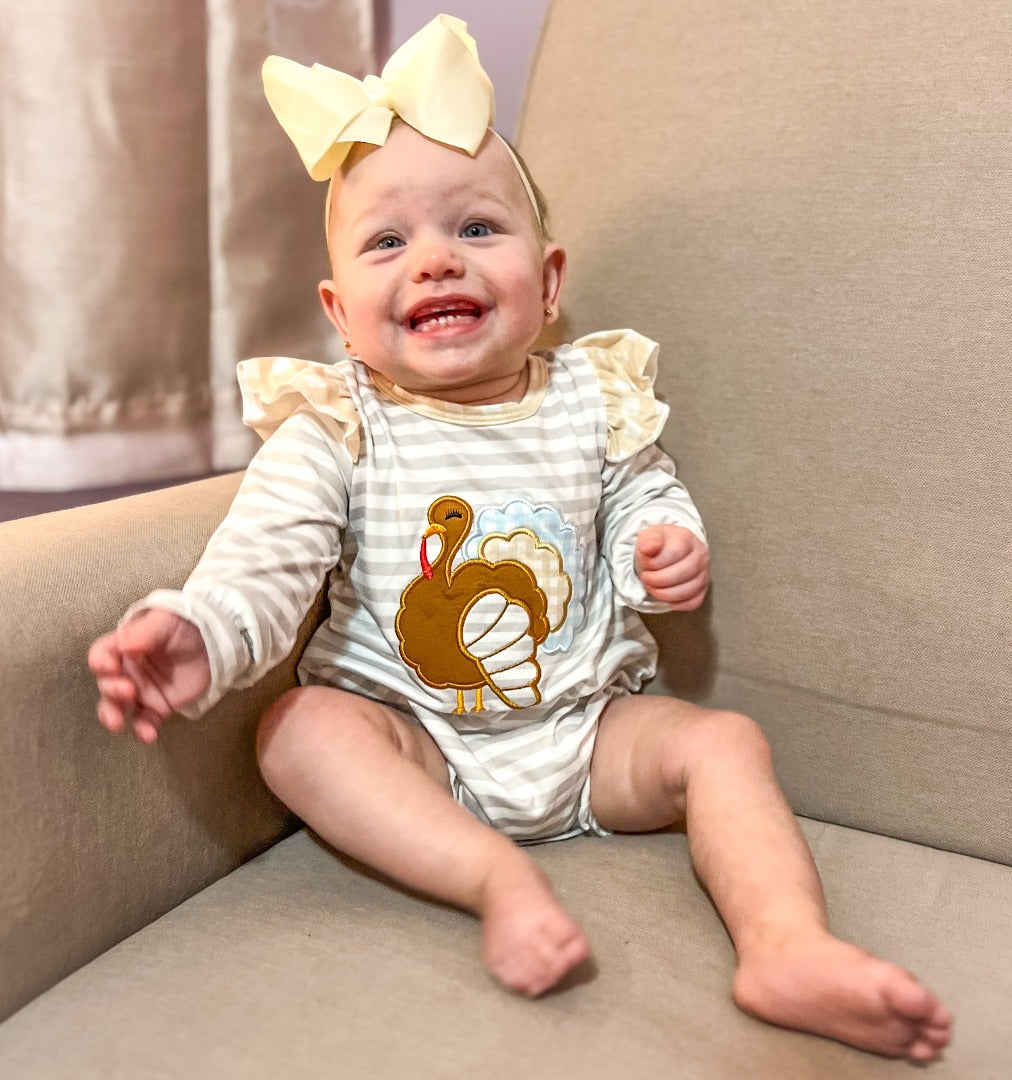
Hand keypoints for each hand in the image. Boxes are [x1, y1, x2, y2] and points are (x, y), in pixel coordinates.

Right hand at [88, 610, 210, 742]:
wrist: (218, 640)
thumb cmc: (187, 625)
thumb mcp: (166, 621)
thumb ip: (143, 633)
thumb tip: (122, 644)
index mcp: (126, 647)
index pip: (102, 654)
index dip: (100, 661)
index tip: (108, 667)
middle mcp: (128, 671)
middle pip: (107, 683)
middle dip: (111, 689)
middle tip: (128, 690)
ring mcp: (142, 691)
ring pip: (118, 707)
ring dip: (113, 715)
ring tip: (116, 723)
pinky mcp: (159, 707)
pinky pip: (145, 722)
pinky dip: (143, 730)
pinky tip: (148, 735)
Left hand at [634, 525, 709, 609]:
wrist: (667, 551)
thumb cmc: (659, 545)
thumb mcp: (649, 537)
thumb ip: (648, 541)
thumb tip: (648, 547)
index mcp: (686, 539)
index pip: (675, 552)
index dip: (656, 563)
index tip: (645, 566)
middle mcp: (700, 555)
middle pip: (684, 572)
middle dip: (659, 580)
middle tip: (646, 579)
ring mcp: (704, 573)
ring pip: (690, 589)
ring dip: (666, 594)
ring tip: (653, 589)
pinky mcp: (703, 589)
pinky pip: (694, 602)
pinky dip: (678, 604)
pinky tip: (667, 599)